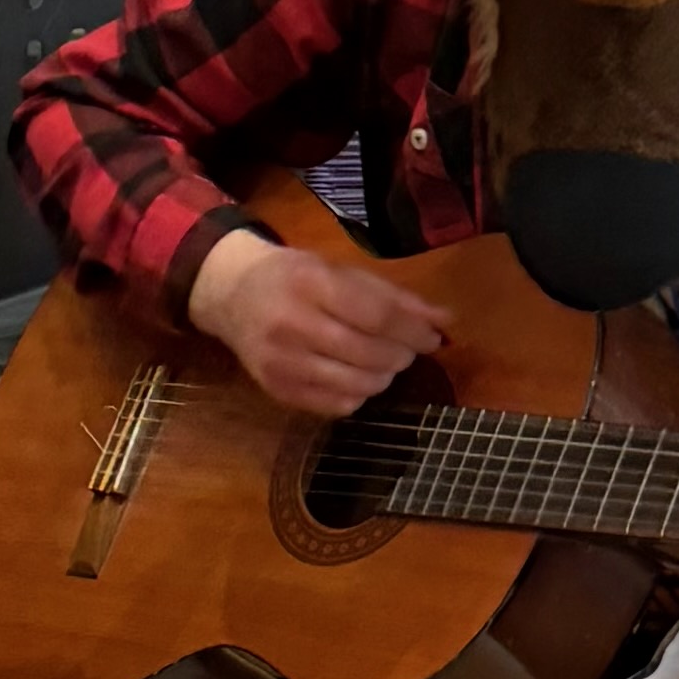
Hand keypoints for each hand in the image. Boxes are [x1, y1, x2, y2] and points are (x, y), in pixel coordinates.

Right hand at [193, 222, 447, 417]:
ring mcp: (282, 363)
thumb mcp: (341, 272)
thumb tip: (445, 321)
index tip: (433, 338)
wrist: (233, 295)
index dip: (413, 331)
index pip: (376, 315)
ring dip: (383, 377)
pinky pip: (337, 406)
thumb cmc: (296, 278)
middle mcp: (292, 325)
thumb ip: (393, 297)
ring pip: (358, 385)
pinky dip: (359, 395)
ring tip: (383, 362)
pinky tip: (356, 376)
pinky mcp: (278, 390)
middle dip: (402, 356)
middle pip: (370, 354)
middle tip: (407, 349)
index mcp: (310, 283)